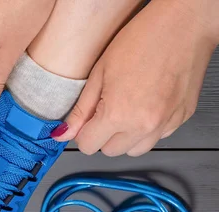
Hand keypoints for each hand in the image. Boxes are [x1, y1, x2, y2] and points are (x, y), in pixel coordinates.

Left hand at [53, 0, 218, 156]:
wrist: (184, 24)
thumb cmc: (143, 39)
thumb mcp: (99, 73)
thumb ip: (81, 110)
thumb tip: (64, 134)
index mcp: (119, 114)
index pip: (88, 145)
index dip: (82, 133)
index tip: (85, 120)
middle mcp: (144, 125)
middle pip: (110, 151)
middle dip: (103, 135)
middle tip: (106, 109)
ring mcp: (166, 124)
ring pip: (135, 150)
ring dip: (126, 137)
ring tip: (127, 108)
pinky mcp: (182, 118)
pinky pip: (158, 137)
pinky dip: (148, 129)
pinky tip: (146, 105)